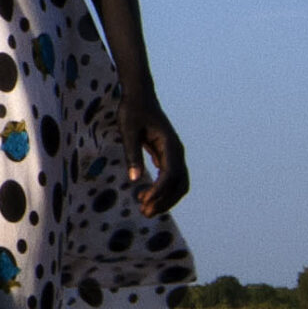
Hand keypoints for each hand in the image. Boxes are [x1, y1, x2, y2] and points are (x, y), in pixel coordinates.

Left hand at [120, 91, 188, 215]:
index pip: (170, 174)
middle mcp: (177, 152)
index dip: (160, 190)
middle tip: (144, 212)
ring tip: (145, 209)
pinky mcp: (167, 156)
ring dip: (165, 199)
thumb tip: (135, 179)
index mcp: (170, 145)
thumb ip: (132, 154)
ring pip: (178, 184)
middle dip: (164, 200)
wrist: (140, 96)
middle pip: (179, 184)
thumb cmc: (133, 111)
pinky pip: (171, 179)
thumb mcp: (128, 130)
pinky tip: (146, 196)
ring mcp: (174, 154)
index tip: (145, 200)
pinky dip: (163, 191)